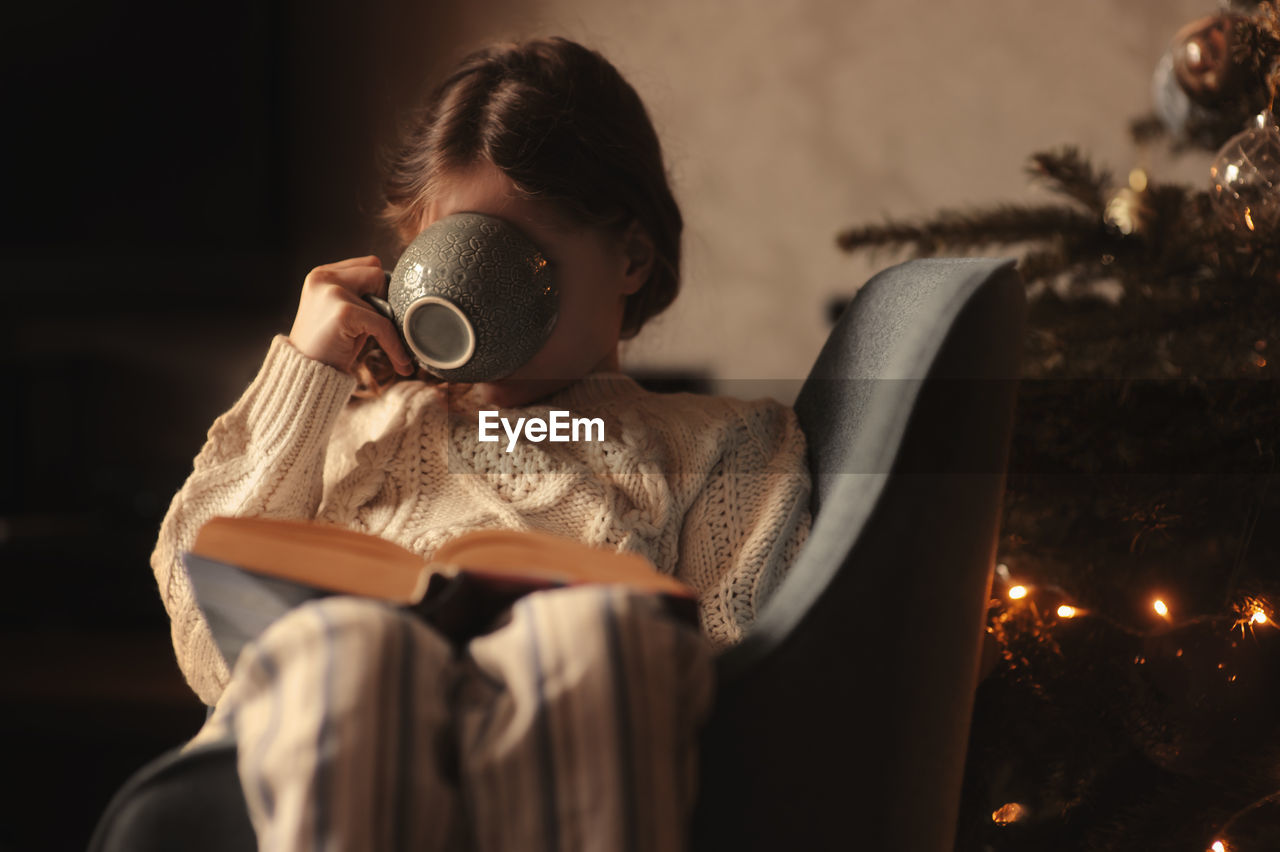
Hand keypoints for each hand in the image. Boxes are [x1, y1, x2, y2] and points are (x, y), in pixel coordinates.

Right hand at [287, 255, 414, 375]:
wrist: (307, 376)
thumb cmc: (328, 346)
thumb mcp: (341, 312)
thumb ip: (360, 295)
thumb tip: (400, 294)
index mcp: (322, 275)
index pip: (368, 264)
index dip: (379, 289)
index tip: (382, 313)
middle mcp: (323, 278)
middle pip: (376, 272)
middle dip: (385, 299)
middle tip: (382, 326)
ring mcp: (332, 292)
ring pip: (382, 294)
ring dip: (390, 321)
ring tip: (390, 345)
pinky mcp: (343, 312)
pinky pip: (382, 324)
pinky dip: (394, 344)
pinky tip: (400, 363)